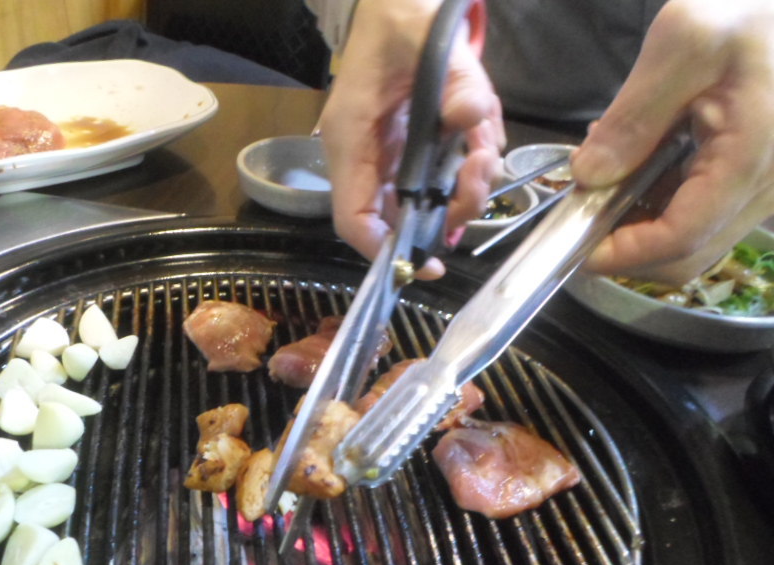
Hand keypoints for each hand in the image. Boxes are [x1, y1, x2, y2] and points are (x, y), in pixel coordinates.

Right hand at [317, 0, 504, 278]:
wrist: (402, 0)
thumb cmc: (400, 17)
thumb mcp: (428, 38)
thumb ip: (455, 80)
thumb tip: (470, 117)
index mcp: (352, 140)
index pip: (355, 218)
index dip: (385, 251)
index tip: (426, 266)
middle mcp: (369, 157)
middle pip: (402, 217)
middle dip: (448, 209)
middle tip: (477, 175)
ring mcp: (395, 154)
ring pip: (433, 199)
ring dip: (468, 183)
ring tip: (482, 144)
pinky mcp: (418, 146)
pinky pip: (450, 173)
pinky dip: (473, 160)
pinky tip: (478, 129)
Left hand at [572, 0, 773, 284]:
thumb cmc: (751, 10)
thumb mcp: (684, 42)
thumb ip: (634, 116)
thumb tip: (589, 176)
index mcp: (752, 158)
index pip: (680, 238)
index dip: (621, 253)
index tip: (574, 243)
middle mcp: (767, 186)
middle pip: (687, 254)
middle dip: (626, 246)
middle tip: (582, 211)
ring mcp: (766, 187)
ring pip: (696, 241)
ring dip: (642, 226)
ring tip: (607, 182)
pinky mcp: (759, 179)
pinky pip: (706, 214)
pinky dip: (663, 206)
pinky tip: (639, 170)